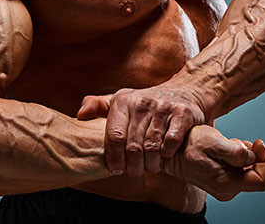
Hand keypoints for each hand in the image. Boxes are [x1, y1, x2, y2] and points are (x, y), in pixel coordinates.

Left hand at [77, 84, 204, 175]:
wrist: (184, 91)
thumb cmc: (146, 103)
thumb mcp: (122, 100)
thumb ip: (99, 106)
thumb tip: (80, 115)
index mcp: (123, 100)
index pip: (114, 137)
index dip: (115, 159)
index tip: (117, 170)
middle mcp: (142, 101)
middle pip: (133, 146)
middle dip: (134, 166)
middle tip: (135, 172)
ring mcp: (163, 107)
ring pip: (152, 147)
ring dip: (151, 164)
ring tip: (150, 168)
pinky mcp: (183, 113)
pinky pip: (171, 141)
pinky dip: (167, 153)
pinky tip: (165, 155)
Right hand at [163, 125, 264, 200]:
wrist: (170, 151)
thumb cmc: (188, 144)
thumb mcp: (212, 141)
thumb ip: (234, 151)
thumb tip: (251, 157)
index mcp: (225, 183)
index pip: (261, 180)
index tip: (258, 143)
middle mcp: (226, 190)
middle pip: (256, 175)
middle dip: (251, 155)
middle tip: (234, 141)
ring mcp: (224, 187)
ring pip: (248, 171)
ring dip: (242, 155)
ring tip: (225, 144)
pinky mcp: (222, 181)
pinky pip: (239, 170)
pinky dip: (236, 158)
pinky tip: (223, 149)